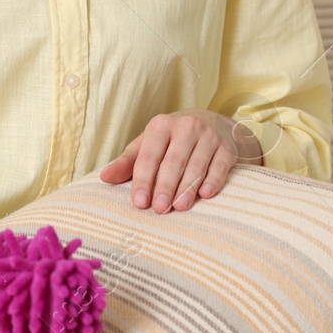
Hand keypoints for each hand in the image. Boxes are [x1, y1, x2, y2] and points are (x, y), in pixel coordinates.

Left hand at [98, 108, 262, 212]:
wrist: (213, 123)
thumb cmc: (172, 140)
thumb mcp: (148, 145)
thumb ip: (127, 162)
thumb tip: (104, 177)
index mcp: (161, 125)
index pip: (149, 155)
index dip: (143, 179)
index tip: (139, 202)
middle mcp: (186, 127)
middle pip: (174, 160)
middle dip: (165, 186)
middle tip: (159, 209)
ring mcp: (209, 136)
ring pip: (197, 164)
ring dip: (187, 187)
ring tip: (179, 207)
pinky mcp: (227, 148)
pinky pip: (220, 166)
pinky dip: (213, 180)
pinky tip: (205, 195)